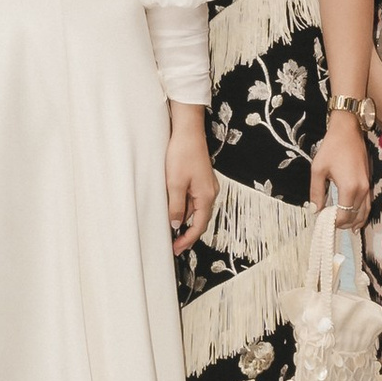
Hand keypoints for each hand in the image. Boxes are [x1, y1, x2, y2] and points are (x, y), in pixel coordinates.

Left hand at [165, 111, 215, 251]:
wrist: (188, 131)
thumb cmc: (182, 154)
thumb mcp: (175, 184)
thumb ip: (176, 207)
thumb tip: (175, 225)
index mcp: (206, 196)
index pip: (199, 226)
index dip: (187, 240)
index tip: (176, 249)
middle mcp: (210, 192)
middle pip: (200, 219)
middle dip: (187, 233)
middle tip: (174, 245)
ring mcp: (207, 186)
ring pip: (196, 209)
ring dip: (185, 220)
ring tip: (170, 229)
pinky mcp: (201, 179)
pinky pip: (194, 199)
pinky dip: (185, 208)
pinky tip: (174, 209)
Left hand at [309, 114, 373, 230]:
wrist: (349, 130)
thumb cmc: (332, 148)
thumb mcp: (318, 169)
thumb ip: (316, 192)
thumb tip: (315, 210)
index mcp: (350, 188)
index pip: (344, 216)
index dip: (334, 222)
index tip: (323, 221)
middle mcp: (362, 190)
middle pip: (355, 216)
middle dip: (343, 224)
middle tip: (330, 224)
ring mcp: (368, 186)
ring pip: (365, 212)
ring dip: (354, 221)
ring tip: (343, 227)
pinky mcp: (369, 182)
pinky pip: (368, 204)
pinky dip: (362, 213)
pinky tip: (355, 217)